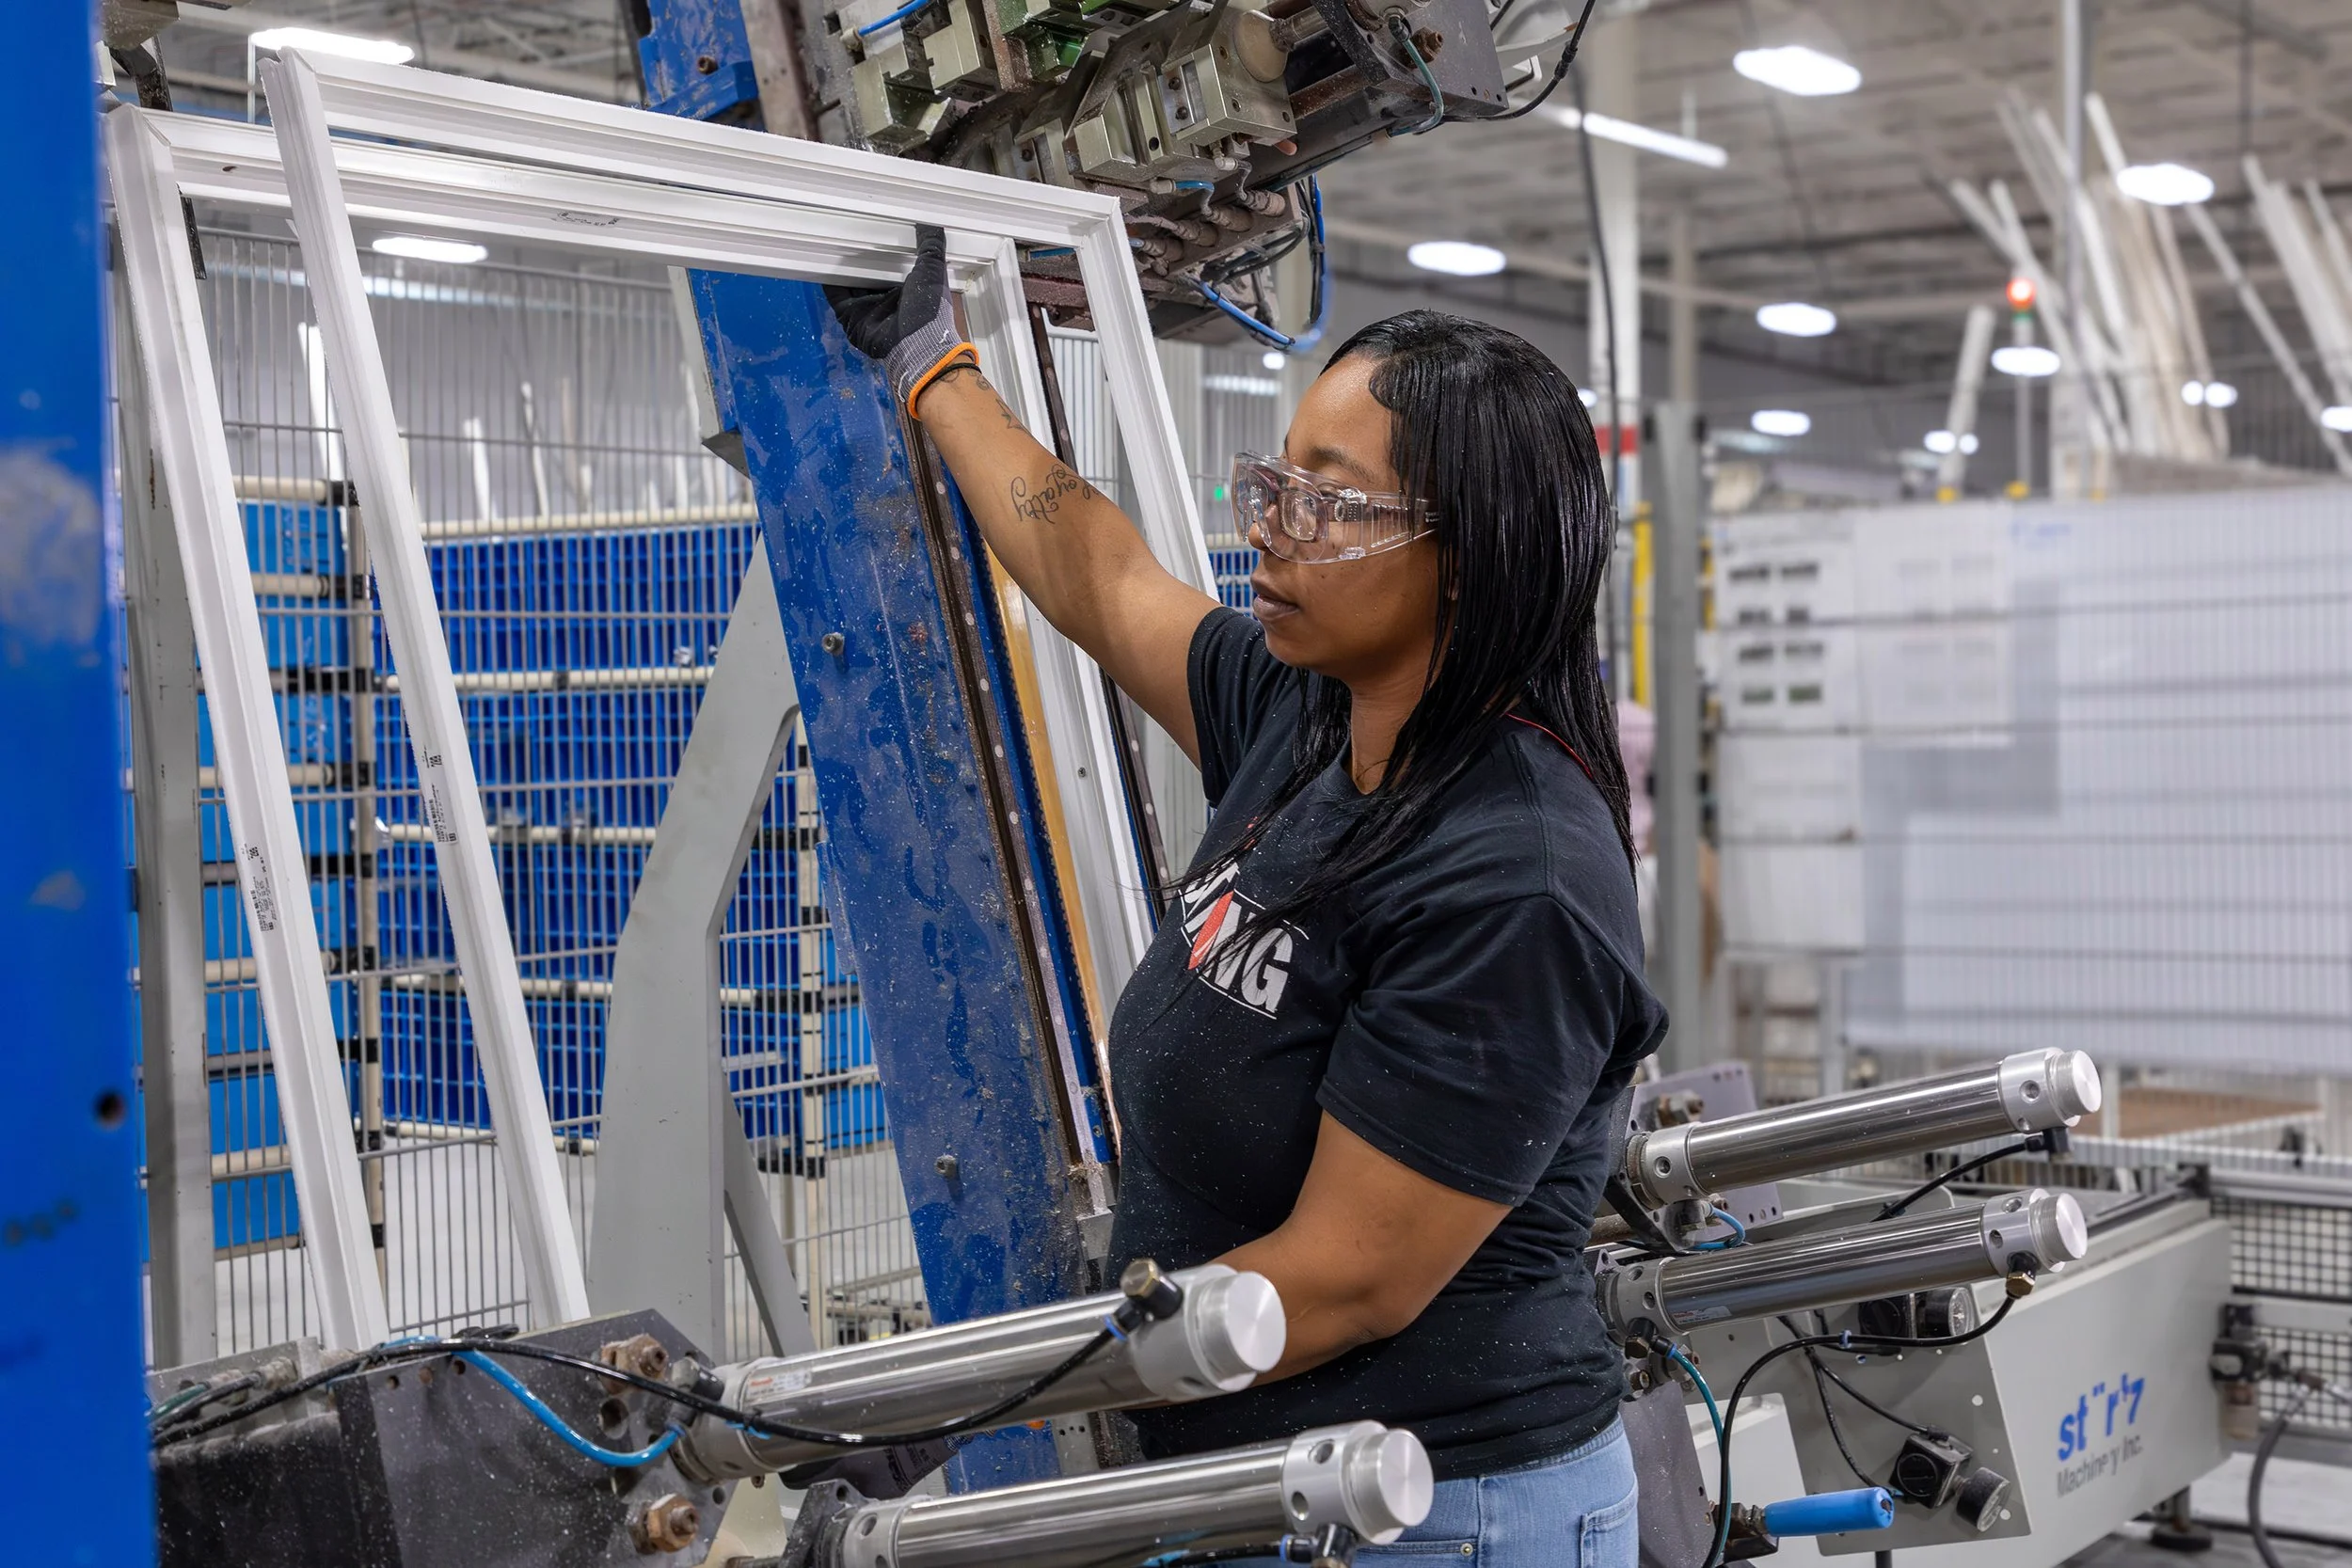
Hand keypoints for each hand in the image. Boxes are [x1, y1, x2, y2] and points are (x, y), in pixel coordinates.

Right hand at [824, 223, 975, 414]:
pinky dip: (828, 279)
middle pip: (869, 272)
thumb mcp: (934, 270)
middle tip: (851, 230)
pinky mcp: (850, 315)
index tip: (877, 229)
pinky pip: (835, 294)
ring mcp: (867, 308)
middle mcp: (887, 298)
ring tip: (834, 239)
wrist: (915, 342)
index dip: (885, 248)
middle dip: (861, 255)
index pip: (893, 264)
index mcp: (909, 289)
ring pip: (851, 280)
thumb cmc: (928, 309)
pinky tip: (823, 259)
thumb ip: (932, 247)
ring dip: (843, 264)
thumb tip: (930, 224)